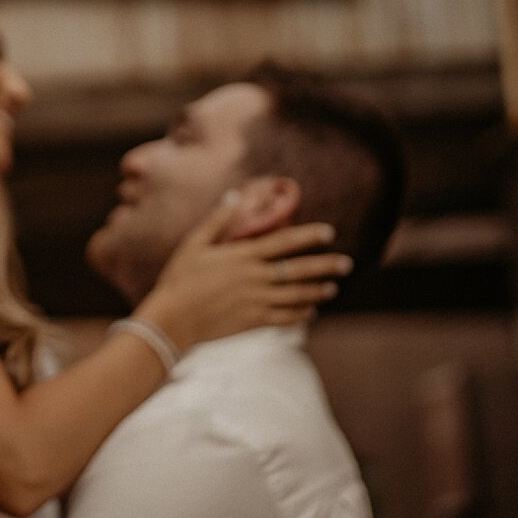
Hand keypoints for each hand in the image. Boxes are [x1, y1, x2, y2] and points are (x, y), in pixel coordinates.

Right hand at [133, 195, 351, 352]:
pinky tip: (311, 310)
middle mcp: (254, 279)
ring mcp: (255, 302)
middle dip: (325, 266)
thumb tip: (235, 195)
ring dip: (317, 291)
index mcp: (242, 257)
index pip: (283, 242)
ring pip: (296, 296)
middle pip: (298, 270)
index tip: (329, 231)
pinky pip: (285, 318)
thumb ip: (217, 220)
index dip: (308, 236)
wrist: (171, 320)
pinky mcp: (252, 322)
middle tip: (347, 263)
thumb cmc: (179, 278)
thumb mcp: (194, 244)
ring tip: (333, 288)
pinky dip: (301, 314)